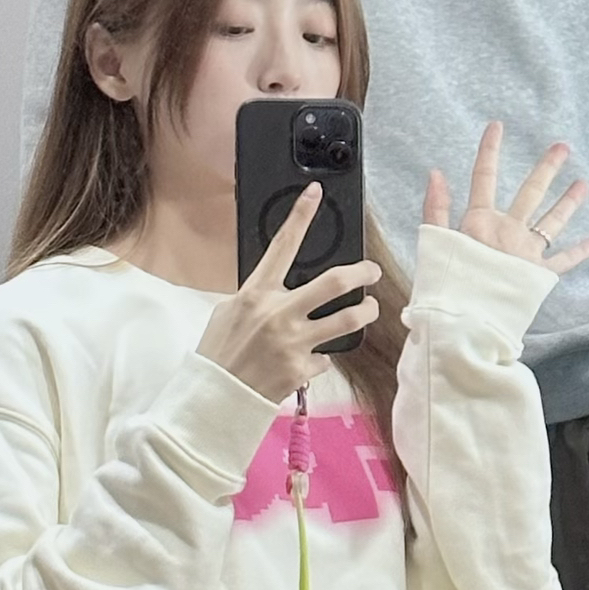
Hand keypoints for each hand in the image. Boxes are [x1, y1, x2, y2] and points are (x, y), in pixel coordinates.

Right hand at [196, 185, 380, 400]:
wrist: (216, 395)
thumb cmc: (219, 351)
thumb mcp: (229, 312)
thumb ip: (259, 295)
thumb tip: (282, 285)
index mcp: (256, 293)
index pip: (282, 246)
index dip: (300, 216)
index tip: (315, 194)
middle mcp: (278, 314)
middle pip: (335, 283)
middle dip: (362, 273)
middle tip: (372, 271)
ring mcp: (293, 342)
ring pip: (348, 320)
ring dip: (366, 312)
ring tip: (369, 309)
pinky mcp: (302, 369)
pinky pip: (326, 357)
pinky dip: (322, 357)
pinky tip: (308, 360)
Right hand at [423, 121, 588, 277]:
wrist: (465, 322)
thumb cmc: (445, 286)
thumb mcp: (433, 243)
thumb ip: (436, 208)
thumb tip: (436, 173)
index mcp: (480, 222)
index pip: (483, 177)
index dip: (489, 150)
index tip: (497, 126)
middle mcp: (508, 231)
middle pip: (531, 192)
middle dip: (547, 167)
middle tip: (563, 147)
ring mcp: (527, 252)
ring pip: (553, 220)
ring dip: (570, 202)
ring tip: (584, 185)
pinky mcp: (539, 275)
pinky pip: (565, 261)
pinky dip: (581, 251)